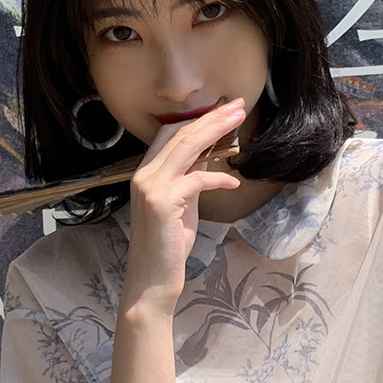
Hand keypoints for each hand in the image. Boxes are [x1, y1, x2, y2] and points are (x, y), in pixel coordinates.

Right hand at [123, 100, 244, 310]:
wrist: (153, 278)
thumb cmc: (168, 245)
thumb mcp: (182, 205)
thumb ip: (190, 179)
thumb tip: (208, 157)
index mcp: (146, 173)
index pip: (169, 133)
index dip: (198, 118)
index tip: (222, 109)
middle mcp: (144, 175)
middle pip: (181, 133)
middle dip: (212, 117)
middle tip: (237, 104)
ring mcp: (151, 187)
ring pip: (187, 146)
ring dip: (217, 130)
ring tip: (239, 119)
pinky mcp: (163, 202)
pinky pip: (197, 179)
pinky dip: (218, 177)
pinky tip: (233, 181)